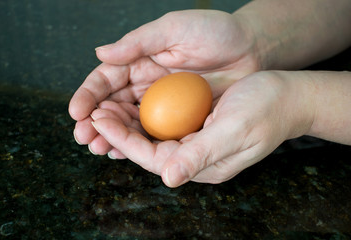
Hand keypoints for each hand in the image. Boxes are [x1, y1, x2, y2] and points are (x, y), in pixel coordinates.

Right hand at [69, 10, 260, 155]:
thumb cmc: (215, 32)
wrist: (252, 50)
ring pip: (130, 123)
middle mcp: (146, 84)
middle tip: (85, 138)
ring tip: (99, 150)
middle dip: (96, 122)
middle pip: (113, 105)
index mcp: (140, 60)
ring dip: (113, 137)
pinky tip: (125, 154)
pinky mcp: (179, 119)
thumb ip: (139, 42)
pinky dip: (139, 144)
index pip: (106, 79)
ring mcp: (162, 104)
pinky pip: (155, 134)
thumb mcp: (175, 29)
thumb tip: (100, 53)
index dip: (89, 95)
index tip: (77, 113)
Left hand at [90, 71, 314, 186]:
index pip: (153, 157)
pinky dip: (144, 116)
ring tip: (104, 107)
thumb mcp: (235, 130)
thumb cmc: (265, 111)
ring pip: (152, 138)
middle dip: (118, 133)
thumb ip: (202, 154)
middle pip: (147, 150)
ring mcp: (196, 143)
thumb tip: (169, 178)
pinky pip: (163, 126)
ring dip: (127, 124)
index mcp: (202, 165)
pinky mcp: (197, 128)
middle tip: (94, 112)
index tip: (100, 119)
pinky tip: (130, 104)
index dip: (123, 139)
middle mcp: (195, 158)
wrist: (286, 97)